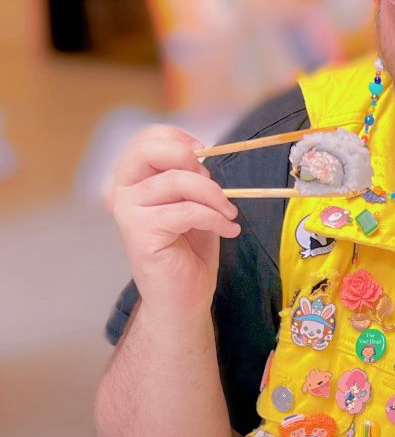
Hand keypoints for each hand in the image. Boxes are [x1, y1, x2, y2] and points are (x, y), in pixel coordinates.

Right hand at [110, 126, 240, 317]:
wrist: (183, 297)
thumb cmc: (189, 250)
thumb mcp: (194, 204)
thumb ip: (191, 178)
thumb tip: (202, 158)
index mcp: (134, 179)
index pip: (147, 139)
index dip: (180, 140)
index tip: (207, 157)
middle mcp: (123, 190)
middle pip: (150, 149)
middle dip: (190, 159)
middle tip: (214, 184)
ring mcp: (127, 211)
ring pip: (177, 182)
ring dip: (214, 197)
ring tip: (229, 215)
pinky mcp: (140, 233)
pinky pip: (187, 211)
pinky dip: (215, 219)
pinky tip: (228, 230)